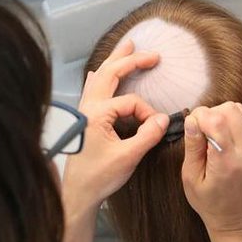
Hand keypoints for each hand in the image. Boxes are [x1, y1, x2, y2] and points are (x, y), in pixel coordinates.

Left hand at [63, 40, 168, 211]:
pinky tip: (98, 73)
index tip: (157, 127)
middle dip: (131, 60)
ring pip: (100, 78)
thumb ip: (147, 136)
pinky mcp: (82, 118)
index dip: (148, 113)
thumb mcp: (128, 157)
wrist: (76, 194)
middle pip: (110, 74)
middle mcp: (87, 107)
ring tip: (127, 47)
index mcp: (96, 113)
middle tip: (151, 54)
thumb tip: (164, 119)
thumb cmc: (97, 177)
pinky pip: (91, 90)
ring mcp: (82, 111)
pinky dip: (99, 78)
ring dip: (115, 62)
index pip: (131, 102)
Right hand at [181, 103, 241, 234]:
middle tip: (200, 132)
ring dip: (220, 115)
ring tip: (210, 134)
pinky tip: (221, 137)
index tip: (191, 129)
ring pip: (238, 110)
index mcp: (228, 162)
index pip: (216, 119)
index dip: (199, 117)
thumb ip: (192, 147)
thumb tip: (191, 120)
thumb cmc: (209, 202)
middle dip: (209, 114)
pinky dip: (229, 120)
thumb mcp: (190, 177)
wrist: (236, 219)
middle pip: (229, 109)